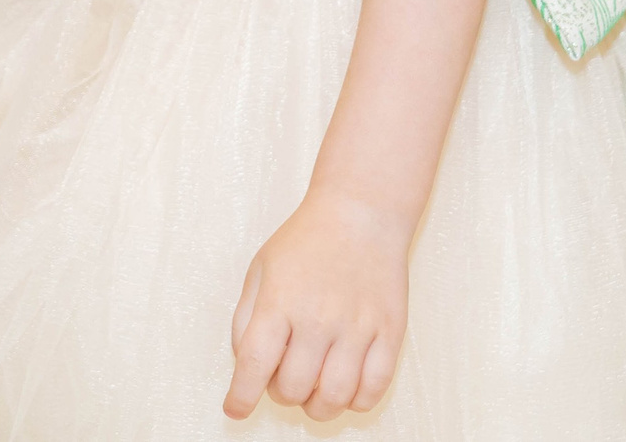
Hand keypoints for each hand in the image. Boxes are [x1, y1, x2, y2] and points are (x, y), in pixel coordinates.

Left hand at [225, 190, 408, 422]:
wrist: (360, 214)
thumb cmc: (305, 242)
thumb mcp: (260, 270)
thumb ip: (245, 319)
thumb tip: (245, 364)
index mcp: (279, 302)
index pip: (255, 364)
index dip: (241, 396)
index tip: (236, 410)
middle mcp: (318, 318)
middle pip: (294, 388)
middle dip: (281, 395)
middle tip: (282, 380)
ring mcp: (357, 328)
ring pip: (335, 397)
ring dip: (318, 406)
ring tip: (313, 391)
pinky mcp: (390, 333)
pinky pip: (374, 389)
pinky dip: (356, 402)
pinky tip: (345, 388)